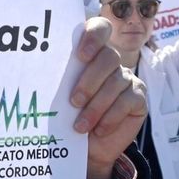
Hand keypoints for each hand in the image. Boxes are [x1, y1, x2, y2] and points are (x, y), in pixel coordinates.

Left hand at [69, 17, 146, 178]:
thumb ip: (59, 81)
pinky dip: (111, 116)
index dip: (93, 37)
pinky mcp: (138, 98)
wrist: (87, 148)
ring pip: (117, 81)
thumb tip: (41, 73)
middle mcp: (112, 62)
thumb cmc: (69, 118)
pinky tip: (98, 130)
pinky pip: (128, 101)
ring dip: (96, 106)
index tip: (80, 56)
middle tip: (73, 101)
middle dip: (90, 80)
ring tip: (80, 126)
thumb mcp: (60, 99)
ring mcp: (127, 79)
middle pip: (109, 57)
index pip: (99, 29)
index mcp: (91, 54)